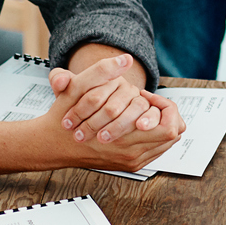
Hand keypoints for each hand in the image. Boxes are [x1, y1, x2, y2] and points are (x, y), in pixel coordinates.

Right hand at [44, 53, 185, 171]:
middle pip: (172, 135)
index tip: (147, 97)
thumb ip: (101, 70)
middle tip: (151, 104)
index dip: (164, 107)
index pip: (169, 126)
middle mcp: (131, 154)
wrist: (53, 144)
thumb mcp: (77, 87)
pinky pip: (156, 151)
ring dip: (161, 125)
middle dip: (166, 115)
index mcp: (124, 139)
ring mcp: (132, 161)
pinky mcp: (130, 165)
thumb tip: (125, 59)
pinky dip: (154, 136)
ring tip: (144, 112)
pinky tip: (139, 123)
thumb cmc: (64, 117)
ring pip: (166, 143)